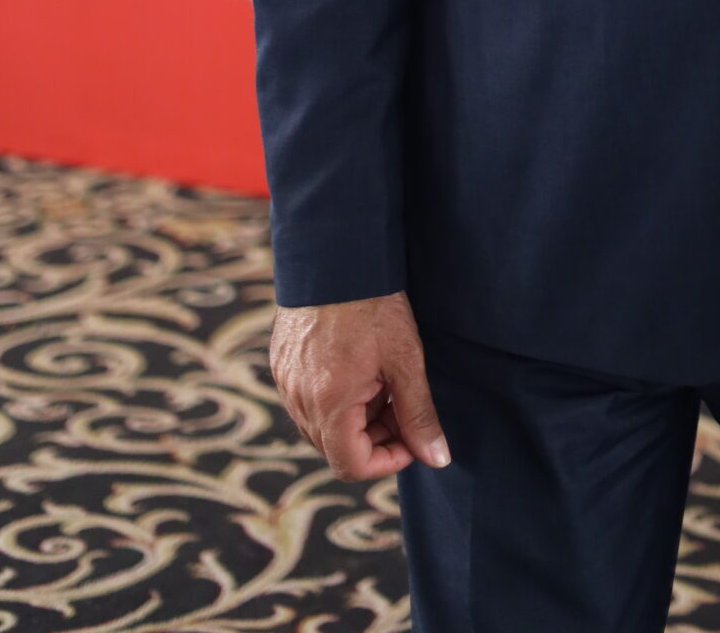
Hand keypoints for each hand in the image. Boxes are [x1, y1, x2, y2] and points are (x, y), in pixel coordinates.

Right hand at [269, 290, 450, 481]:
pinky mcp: (282, 365)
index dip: (388, 460)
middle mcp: (298, 400)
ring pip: (321, 427)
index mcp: (328, 404)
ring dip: (355, 420)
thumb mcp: (405, 359)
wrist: (337, 253)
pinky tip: (358, 368)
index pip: (352, 466)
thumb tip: (436, 458)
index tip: (411, 436)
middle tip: (402, 405)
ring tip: (381, 382)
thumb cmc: (374, 303)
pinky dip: (335, 399)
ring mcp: (285, 382)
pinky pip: (307, 402)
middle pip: (336, 449)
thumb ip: (419, 414)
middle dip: (374, 438)